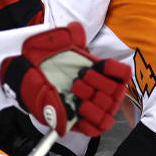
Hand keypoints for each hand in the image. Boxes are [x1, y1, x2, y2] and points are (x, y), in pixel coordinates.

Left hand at [0, 22, 130, 136]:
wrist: (31, 80)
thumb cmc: (49, 64)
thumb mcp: (61, 47)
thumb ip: (70, 36)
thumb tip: (75, 28)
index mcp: (104, 73)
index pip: (123, 74)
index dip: (113, 70)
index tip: (98, 65)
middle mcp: (104, 91)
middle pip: (116, 91)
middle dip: (97, 84)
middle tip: (78, 79)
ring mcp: (96, 108)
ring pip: (108, 109)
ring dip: (91, 100)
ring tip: (74, 92)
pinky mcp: (85, 124)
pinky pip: (98, 127)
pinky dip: (90, 119)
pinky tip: (78, 108)